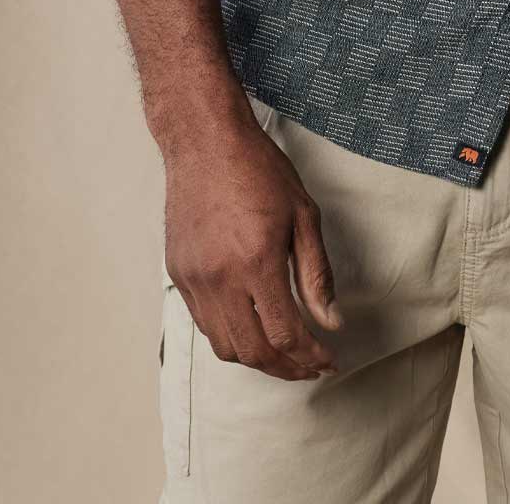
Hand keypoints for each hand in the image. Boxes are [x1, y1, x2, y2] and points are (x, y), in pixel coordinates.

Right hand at [164, 109, 344, 381]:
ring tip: (283, 352)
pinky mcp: (178, 274)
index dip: (310, 356)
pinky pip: (203, 323)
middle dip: (287, 368)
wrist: (204, 141)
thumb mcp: (303, 214)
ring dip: (257, 359)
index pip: (285, 334)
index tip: (328, 360)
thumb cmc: (258, 169)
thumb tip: (331, 322)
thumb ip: (316, 274)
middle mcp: (221, 278)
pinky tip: (251, 326)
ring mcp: (194, 279)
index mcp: (257, 262)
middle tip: (310, 366)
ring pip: (224, 346)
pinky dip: (230, 336)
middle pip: (254, 352)